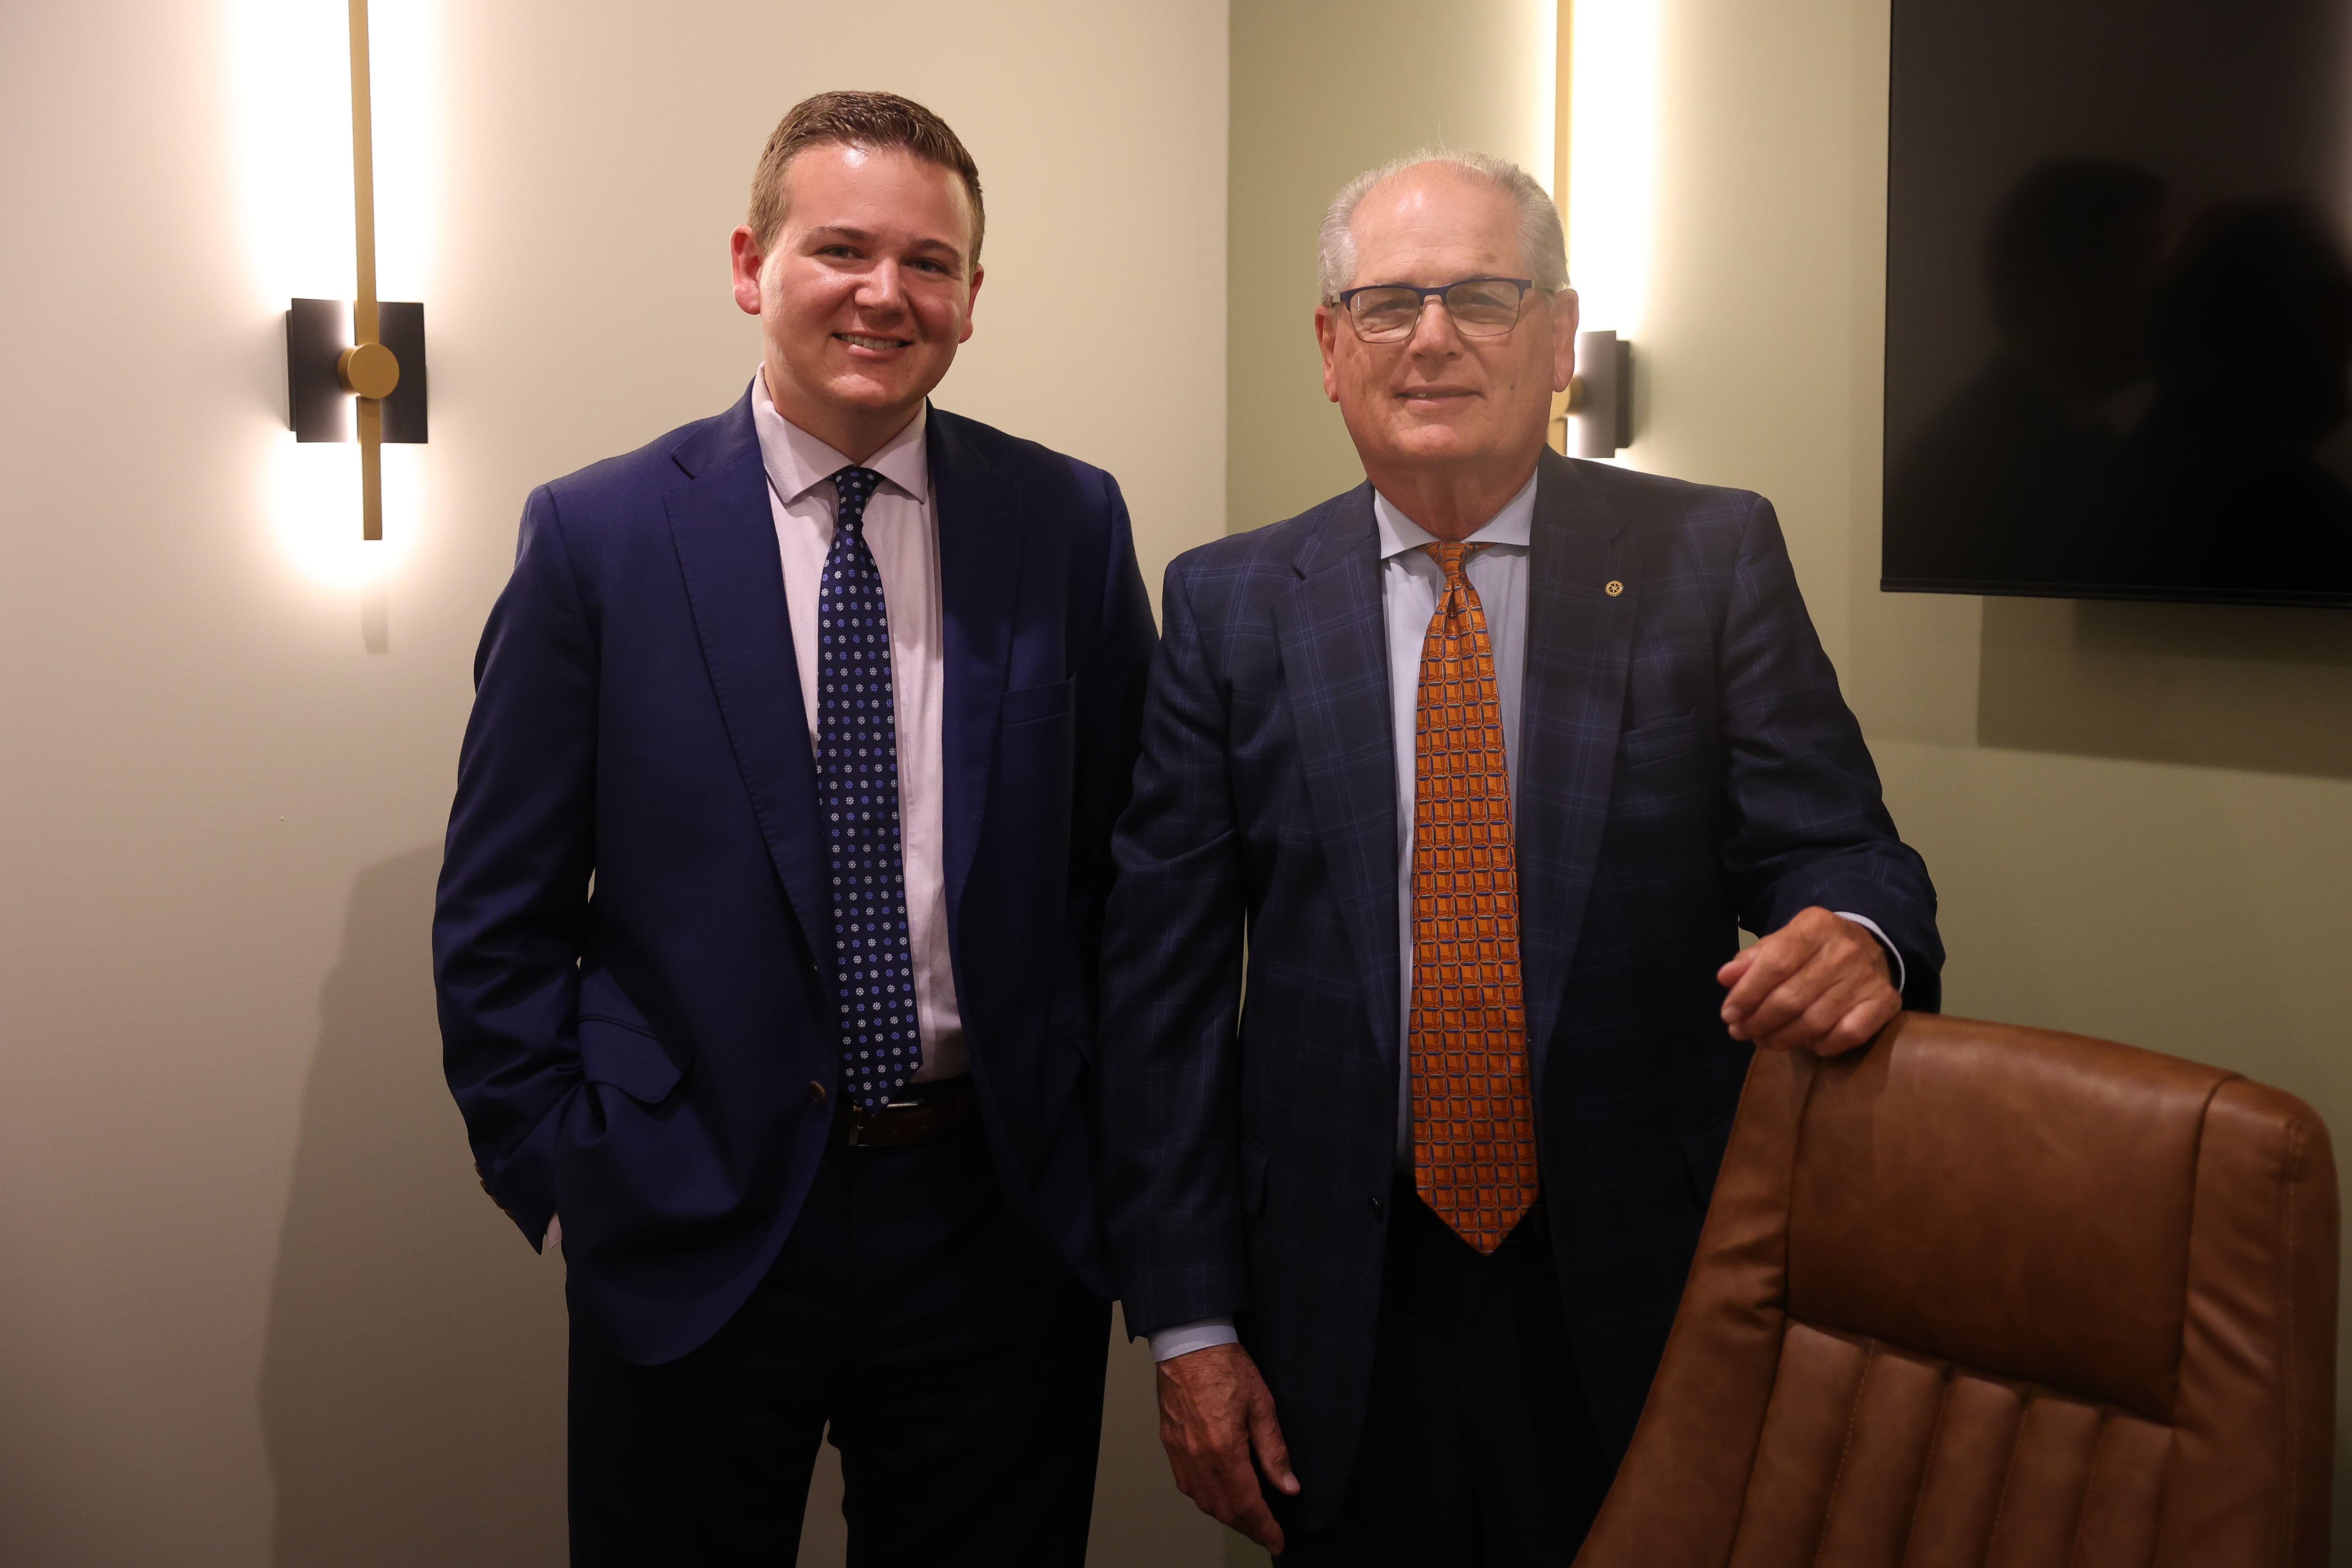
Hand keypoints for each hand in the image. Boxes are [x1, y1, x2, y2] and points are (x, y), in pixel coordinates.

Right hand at [1155, 1342, 1298, 1553]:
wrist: (1189, 1343)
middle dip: (1248, 1527)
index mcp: (1224, 1448)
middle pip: (1224, 1509)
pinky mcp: (1170, 1444)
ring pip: (1203, 1501)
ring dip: (1226, 1515)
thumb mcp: (1262, 1405)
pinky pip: (1187, 1485)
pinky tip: (1219, 1494)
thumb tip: (1289, 1486)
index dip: (1265, 1528)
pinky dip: (1205, 1498)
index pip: (1247, 1504)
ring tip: (1247, 1517)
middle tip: (1267, 1533)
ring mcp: (1180, 1452)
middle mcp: (1198, 1456)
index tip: (1278, 1540)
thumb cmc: (1225, 1367)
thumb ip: (1275, 1450)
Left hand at [1717, 907, 1898, 1055]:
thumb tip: (1726, 977)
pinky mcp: (1885, 1001)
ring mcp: (1868, 977)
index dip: (1746, 994)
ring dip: (1782, 1038)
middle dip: (1759, 1021)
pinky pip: (1849, 1034)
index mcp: (1815, 925)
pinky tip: (1808, 1043)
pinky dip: (1823, 1044)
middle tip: (1741, 1033)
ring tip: (1764, 1041)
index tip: (1728, 1014)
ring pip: (1815, 1021)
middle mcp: (1844, 949)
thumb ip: (1752, 959)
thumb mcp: (1782, 942)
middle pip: (1791, 997)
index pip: (1774, 963)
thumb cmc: (1814, 948)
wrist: (1870, 945)